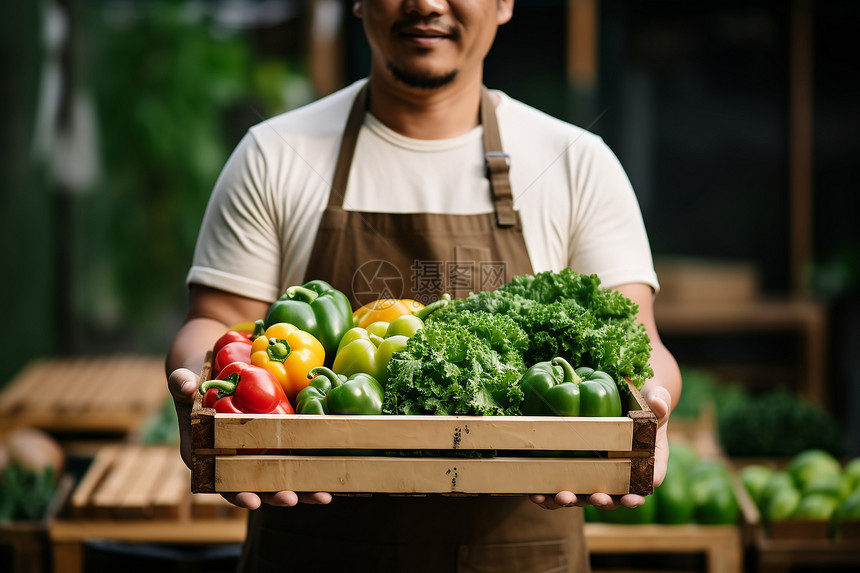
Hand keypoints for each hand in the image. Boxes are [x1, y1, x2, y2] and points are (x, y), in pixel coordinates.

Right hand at [167, 367, 333, 509]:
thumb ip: (182, 383)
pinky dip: (310, 464)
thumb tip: (184, 384)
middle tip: (293, 499)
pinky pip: (291, 454)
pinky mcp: (273, 438)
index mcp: (206, 452)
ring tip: (323, 495)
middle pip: (253, 483)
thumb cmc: (195, 376)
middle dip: (274, 493)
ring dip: (300, 486)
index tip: (252, 501)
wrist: (212, 366)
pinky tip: (332, 472)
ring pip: (277, 474)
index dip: (235, 492)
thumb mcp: (185, 378)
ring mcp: (253, 450)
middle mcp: (231, 457)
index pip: (219, 479)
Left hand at [530, 383, 671, 510]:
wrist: (622, 397)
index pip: (646, 483)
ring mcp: (598, 474)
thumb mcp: (654, 397)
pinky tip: (535, 494)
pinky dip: (548, 493)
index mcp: (647, 461)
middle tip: (597, 498)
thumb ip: (658, 401)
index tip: (631, 499)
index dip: (638, 494)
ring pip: (586, 495)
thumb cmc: (643, 400)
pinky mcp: (576, 469)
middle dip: (604, 501)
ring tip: (561, 498)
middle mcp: (622, 474)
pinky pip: (563, 485)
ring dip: (573, 501)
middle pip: (614, 496)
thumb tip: (660, 405)